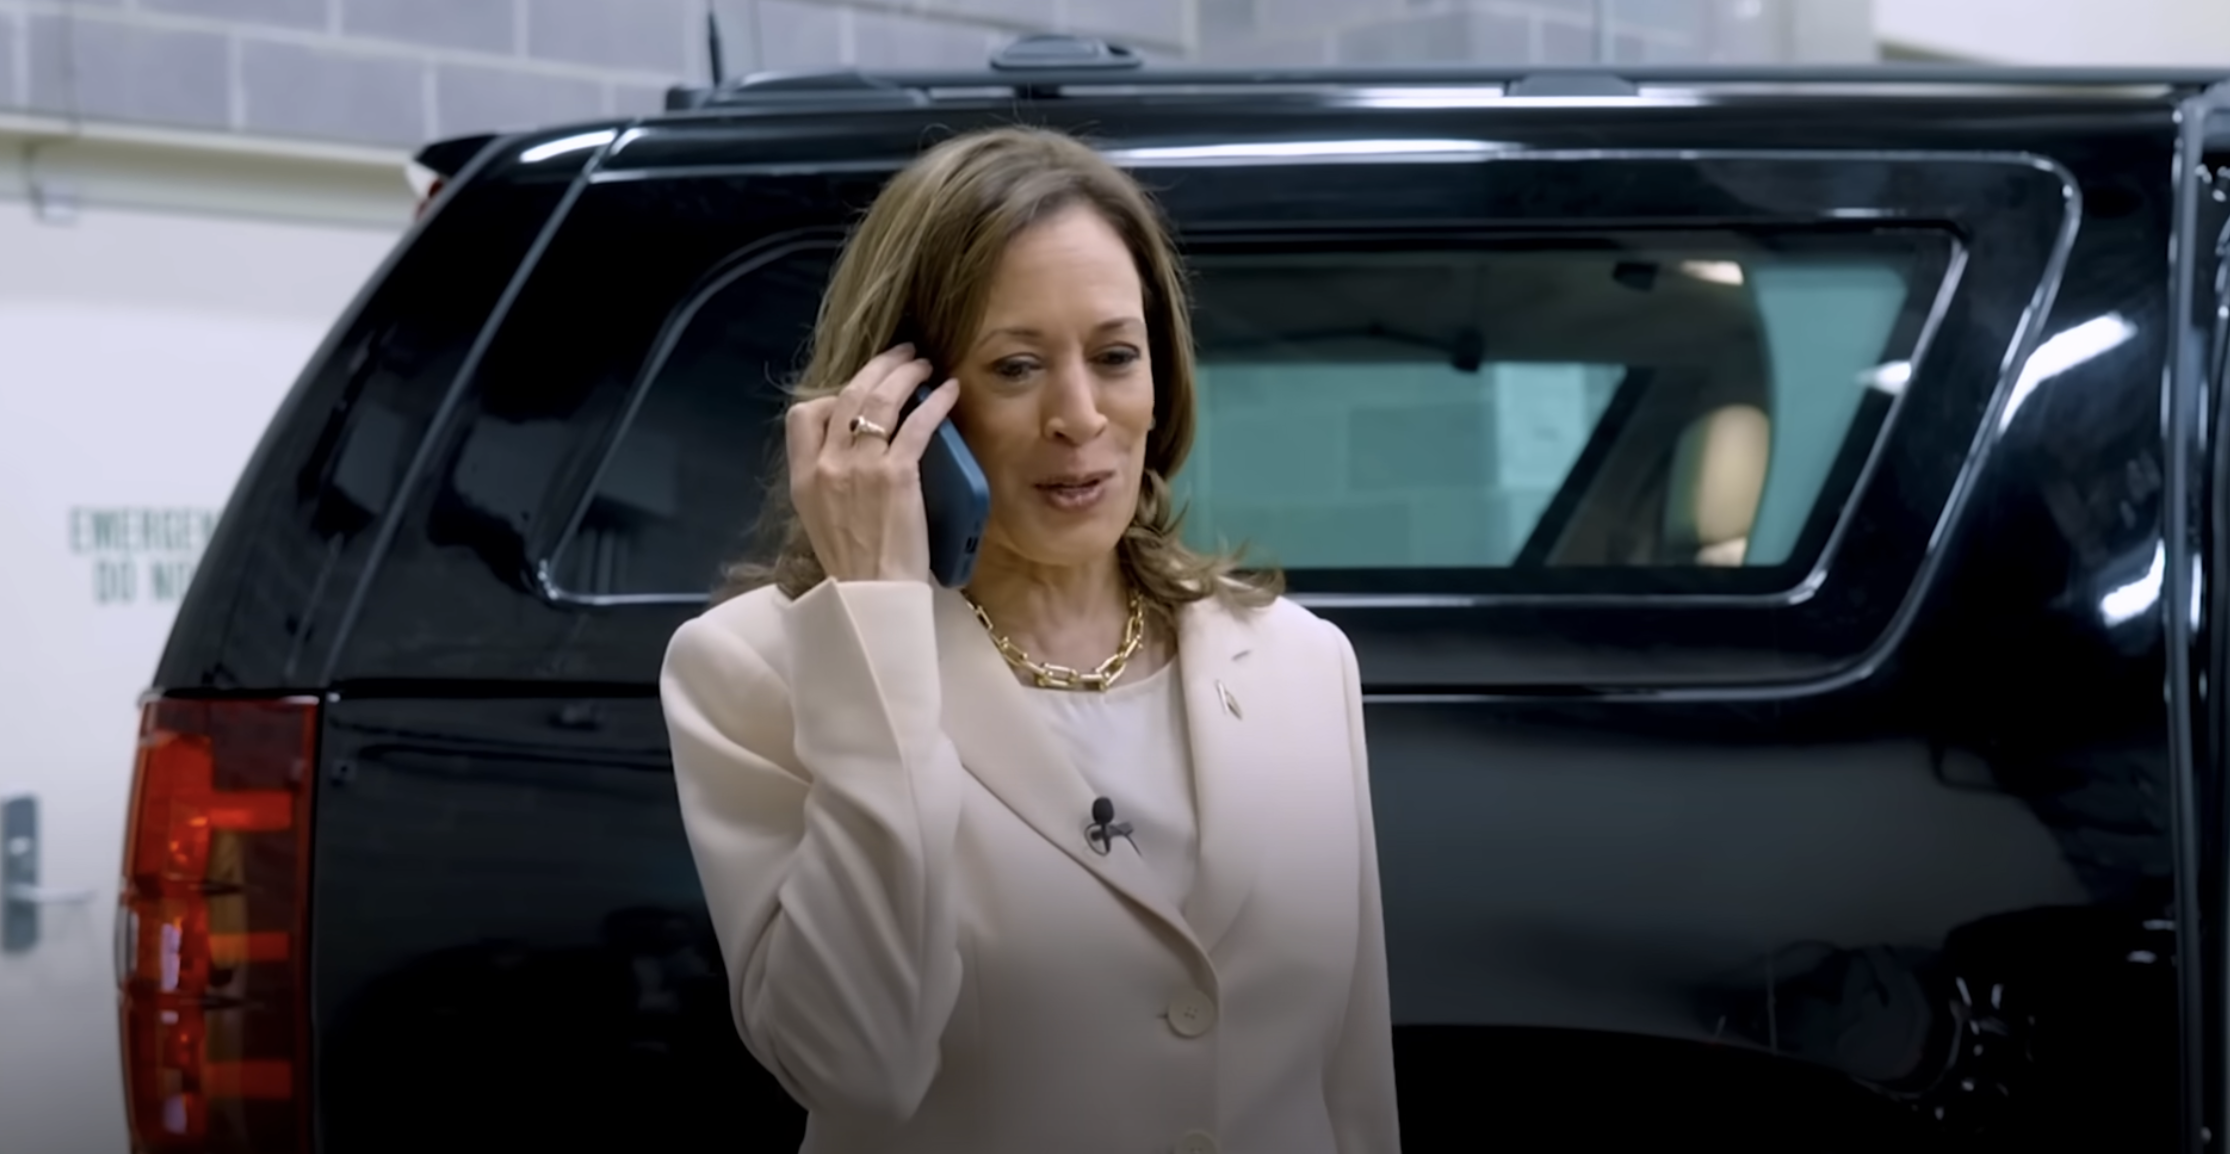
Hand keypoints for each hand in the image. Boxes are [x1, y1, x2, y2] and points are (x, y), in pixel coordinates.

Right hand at [786, 344, 961, 583]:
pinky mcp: (896, 476)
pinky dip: (934, 402)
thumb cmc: (853, 565)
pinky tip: (948, 391)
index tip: (857, 390)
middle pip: (847, 395)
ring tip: (924, 364)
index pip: (802, 416)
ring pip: (879, 400)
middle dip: (877, 368)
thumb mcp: (820, 518)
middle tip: (901, 355)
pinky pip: (916, 425)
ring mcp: (860, 468)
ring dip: (905, 374)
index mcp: (803, 477)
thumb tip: (848, 452)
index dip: (831, 394)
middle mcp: (827, 465)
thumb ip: (826, 480)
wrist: (872, 597)